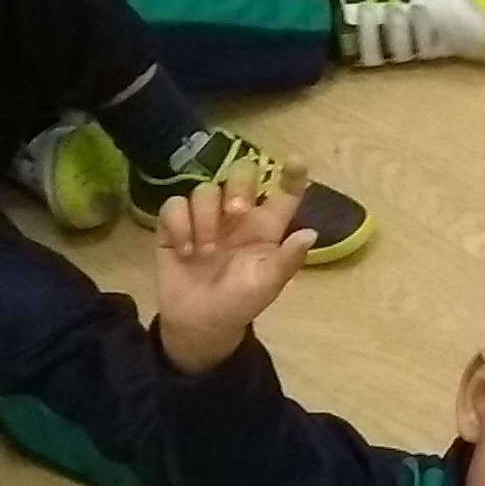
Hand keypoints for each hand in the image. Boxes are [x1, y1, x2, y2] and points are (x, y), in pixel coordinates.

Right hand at [151, 173, 315, 373]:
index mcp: (266, 225)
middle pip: (241, 174)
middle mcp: (238, 215)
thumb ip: (288, 260)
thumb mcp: (267, 285)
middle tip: (235, 212)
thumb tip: (310, 233)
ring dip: (205, 217)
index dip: (293, 175)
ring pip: (204, 189)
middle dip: (238, 186)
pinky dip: (178, 225)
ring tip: (205, 253)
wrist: (200, 324)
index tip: (296, 161)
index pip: (285, 192)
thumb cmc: (240, 303)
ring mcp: (205, 217)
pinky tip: (184, 250)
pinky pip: (174, 205)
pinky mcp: (174, 226)